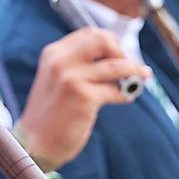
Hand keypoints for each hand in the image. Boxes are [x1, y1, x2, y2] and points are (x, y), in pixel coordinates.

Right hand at [16, 28, 150, 169]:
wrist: (35, 144)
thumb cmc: (50, 114)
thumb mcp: (56, 79)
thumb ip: (77, 64)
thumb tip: (114, 56)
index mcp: (54, 54)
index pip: (90, 34)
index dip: (110, 42)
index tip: (120, 55)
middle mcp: (61, 62)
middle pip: (103, 40)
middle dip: (122, 50)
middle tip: (130, 64)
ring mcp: (72, 78)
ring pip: (116, 65)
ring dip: (134, 70)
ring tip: (143, 76)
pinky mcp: (84, 97)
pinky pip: (116, 90)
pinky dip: (126, 93)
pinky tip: (127, 97)